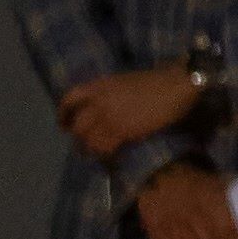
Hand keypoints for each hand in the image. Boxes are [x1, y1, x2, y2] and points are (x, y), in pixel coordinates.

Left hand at [60, 62, 199, 159]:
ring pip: (88, 140)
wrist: (174, 85)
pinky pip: (105, 148)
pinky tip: (111, 157)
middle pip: (77, 125)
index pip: (70, 99)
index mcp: (99, 85)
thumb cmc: (155, 81)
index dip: (63, 114)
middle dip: (78, 138)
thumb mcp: (122, 81)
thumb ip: (107, 94)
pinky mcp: (122, 130)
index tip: (63, 125)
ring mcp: (109, 116)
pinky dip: (106, 155)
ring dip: (91, 149)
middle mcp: (99, 101)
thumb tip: (101, 108)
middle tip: (82, 146)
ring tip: (96, 155)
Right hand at [135, 163, 237, 238]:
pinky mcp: (154, 227)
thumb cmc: (194, 180)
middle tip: (210, 235)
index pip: (229, 232)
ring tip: (193, 236)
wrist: (159, 169)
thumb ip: (230, 212)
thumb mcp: (218, 187)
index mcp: (212, 198)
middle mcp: (192, 211)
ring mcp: (171, 220)